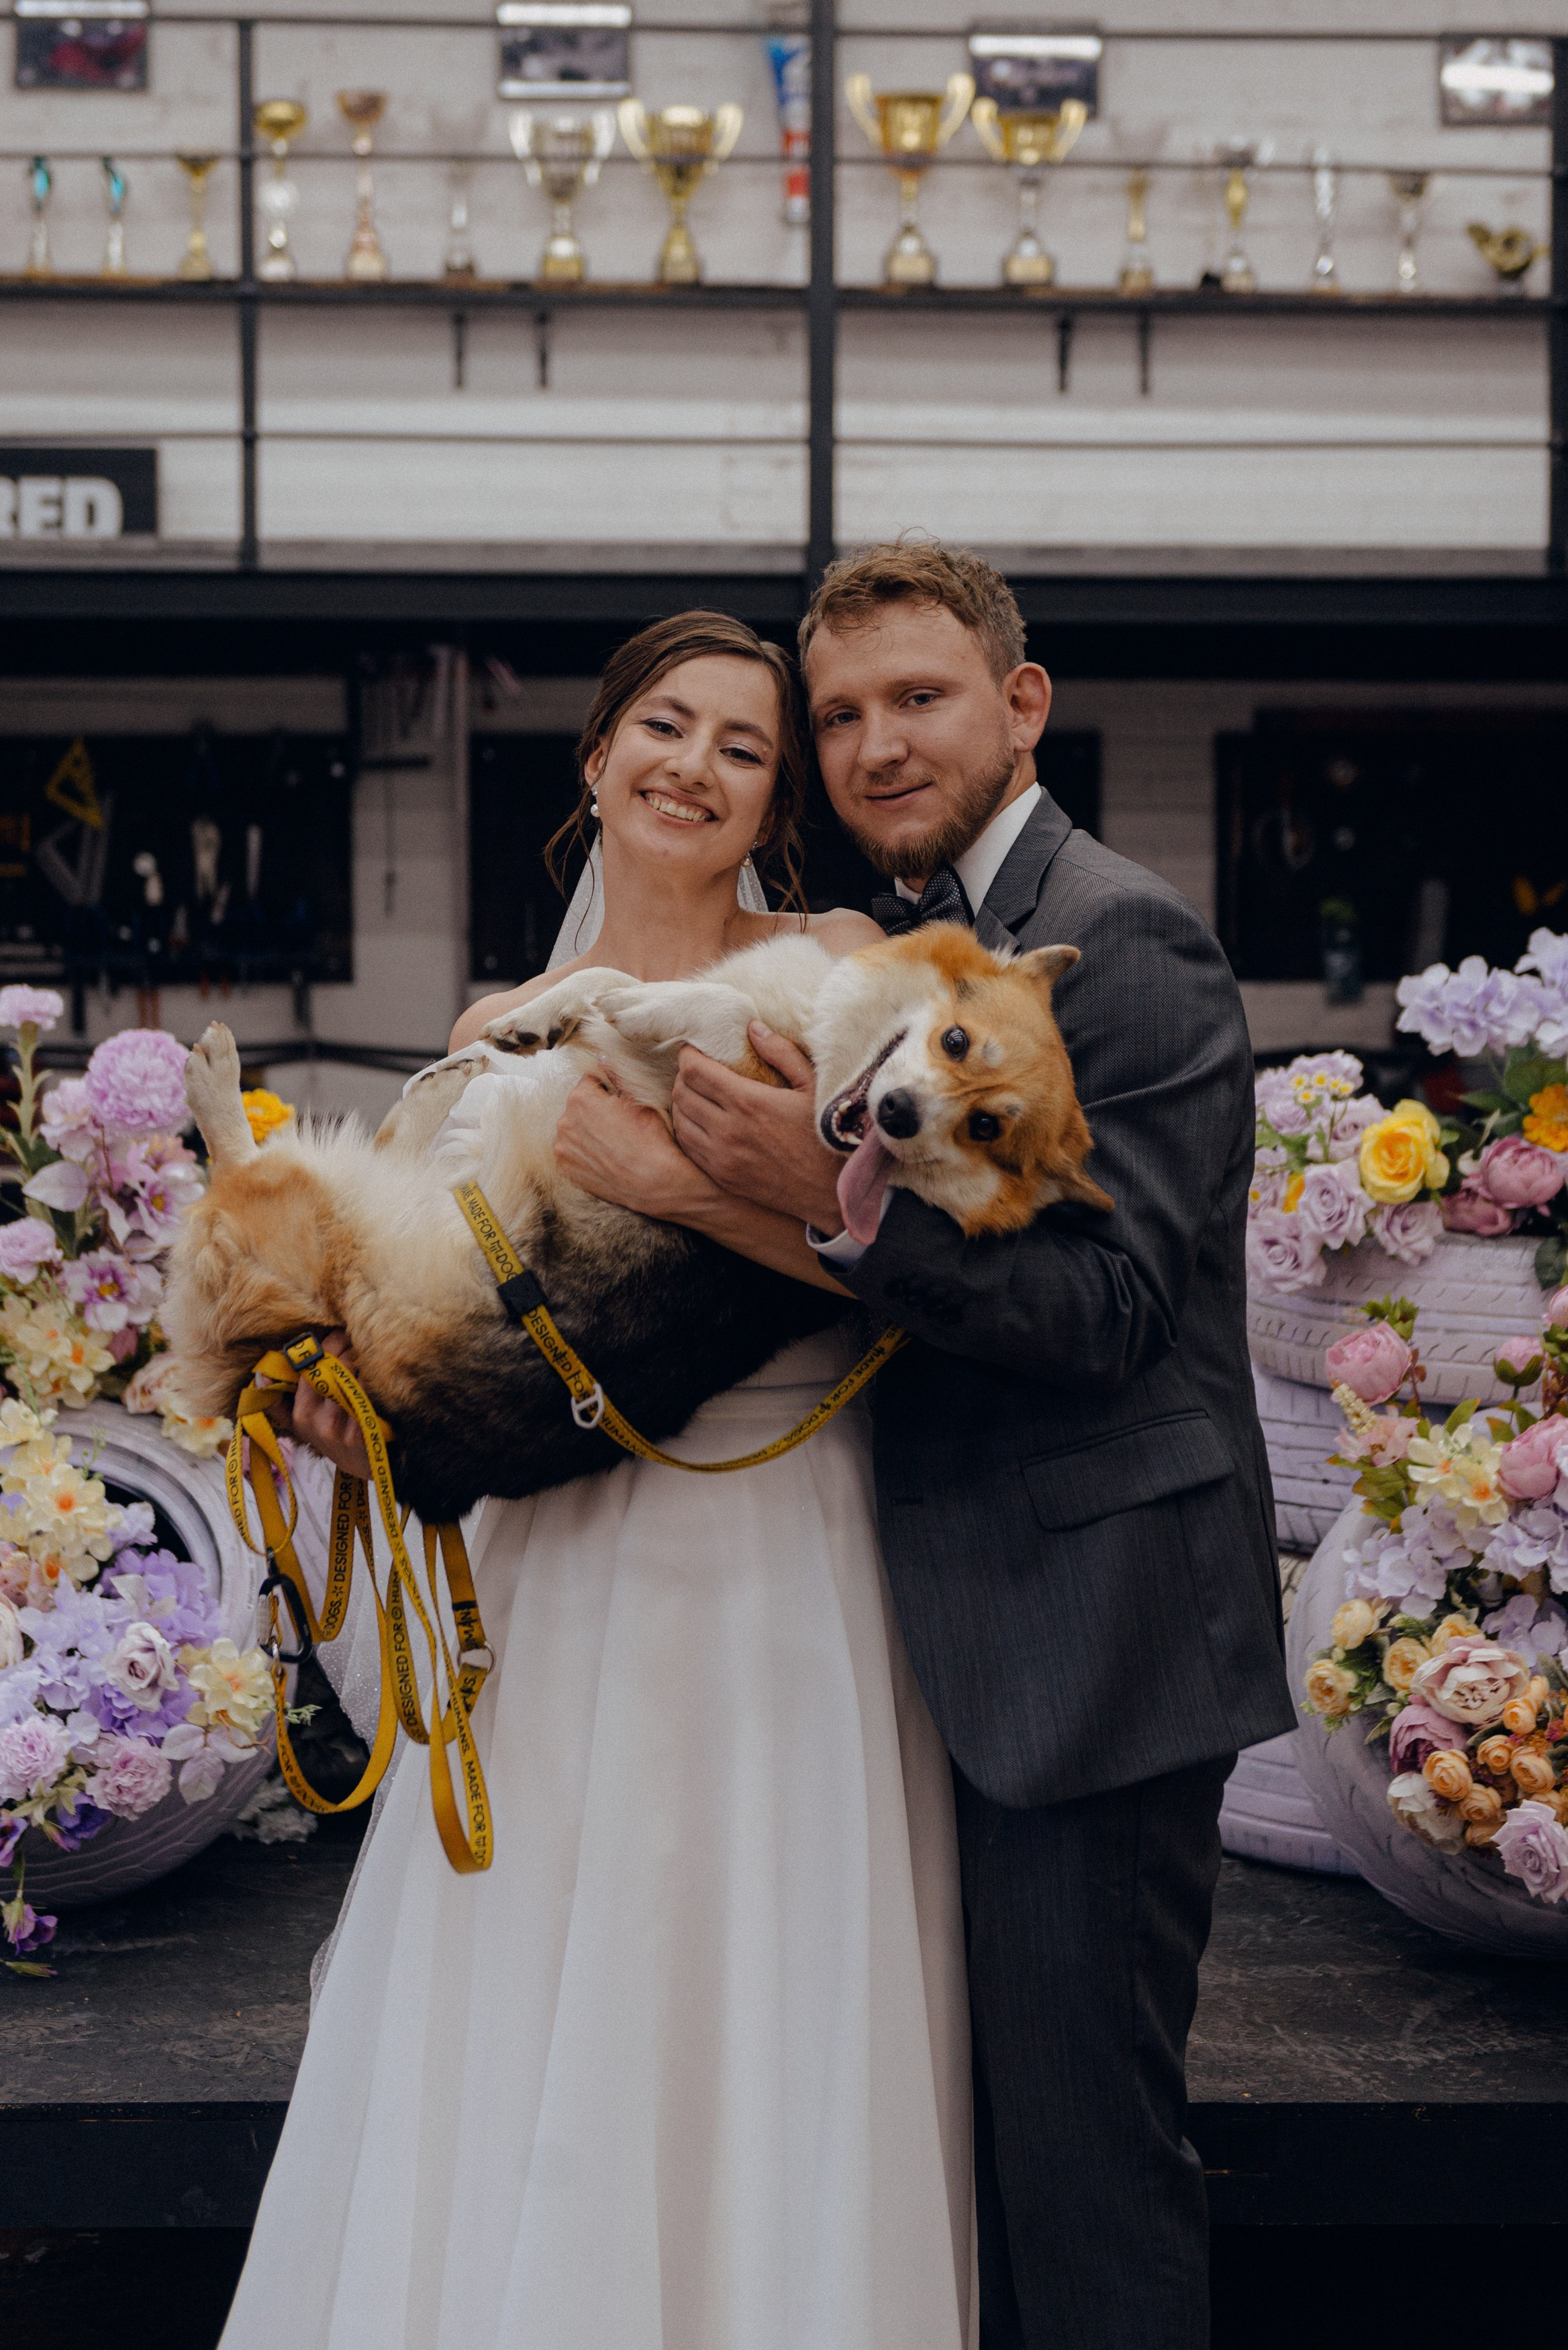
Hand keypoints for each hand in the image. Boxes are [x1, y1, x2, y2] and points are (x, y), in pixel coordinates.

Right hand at [290, 1329, 372, 1481]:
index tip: (341, 1332)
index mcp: (300, 1415)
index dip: (330, 1343)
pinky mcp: (363, 1432)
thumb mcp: (301, 1425)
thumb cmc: (333, 1435)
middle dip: (349, 1346)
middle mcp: (317, 1423)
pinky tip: (383, 1374)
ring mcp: (340, 1428)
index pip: (311, 1366)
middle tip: (360, 1338)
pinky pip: (369, 1391)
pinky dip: (377, 1377)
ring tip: (372, 1353)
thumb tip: (260, 1376)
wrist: (366, 1466)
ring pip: (353, 1376)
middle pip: (334, 1367)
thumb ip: (280, 1403)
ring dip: (365, 1359)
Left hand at [555, 1066, 718, 1223]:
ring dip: (589, 1131)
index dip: (609, 1089)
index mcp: (580, 1098)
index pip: (591, 1081)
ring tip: (614, 1142)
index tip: (621, 1102)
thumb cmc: (652, 1138)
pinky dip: (586, 1152)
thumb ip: (616, 1076)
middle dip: (596, 1110)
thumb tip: (603, 1058)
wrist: (655, 1182)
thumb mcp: (639, 1100)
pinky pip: (574, 1151)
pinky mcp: (567, 1170)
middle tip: (621, 1124)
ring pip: (575, 1129)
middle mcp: (564, 1122)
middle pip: (579, 1105)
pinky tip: (606, 1156)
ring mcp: (563, 1148)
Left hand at [672, 1024, 845, 1233]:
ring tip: (698, 1094)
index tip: (696, 1050)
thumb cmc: (828, 1135)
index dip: (689, 1056)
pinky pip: (688, 1148)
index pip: (694, 1072)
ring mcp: (722, 1158)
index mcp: (748, 1102)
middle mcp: (728, 1131)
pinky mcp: (722, 1177)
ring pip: (680, 1121)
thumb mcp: (813, 1087)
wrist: (834, 1191)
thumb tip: (753, 1027)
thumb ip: (782, 1054)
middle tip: (698, 1070)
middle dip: (684, 1076)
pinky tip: (701, 1122)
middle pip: (682, 1093)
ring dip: (683, 1103)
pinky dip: (688, 1130)